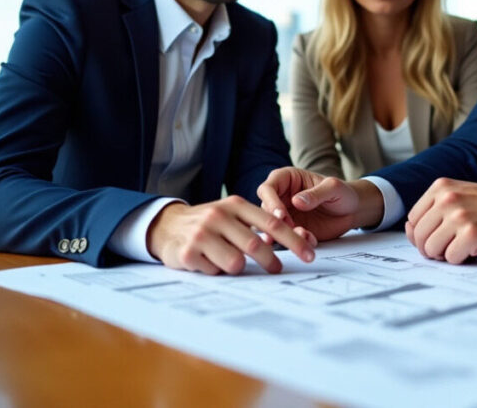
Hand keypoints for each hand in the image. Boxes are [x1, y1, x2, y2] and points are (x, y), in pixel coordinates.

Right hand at [147, 196, 315, 274]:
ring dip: (239, 268)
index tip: (309, 255)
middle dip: (272, 262)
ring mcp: (202, 234)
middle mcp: (219, 216)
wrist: (167, 226)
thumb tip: (294, 241)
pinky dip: (217, 272)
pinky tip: (209, 263)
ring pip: (236, 263)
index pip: (272, 223)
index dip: (294, 240)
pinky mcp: (187, 253)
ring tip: (230, 263)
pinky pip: (215, 272)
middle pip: (256, 245)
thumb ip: (256, 225)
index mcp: (235, 205)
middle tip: (278, 270)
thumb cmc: (209, 224)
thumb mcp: (231, 215)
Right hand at [257, 167, 383, 241]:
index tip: (280, 214)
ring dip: (283, 235)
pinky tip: (310, 240)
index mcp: (286, 179)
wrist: (352, 211)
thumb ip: (316, 194)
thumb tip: (296, 201)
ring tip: (300, 237)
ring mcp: (285, 215)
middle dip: (275, 222)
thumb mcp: (333, 188)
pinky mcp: (292, 231)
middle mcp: (281, 197)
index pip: (268, 188)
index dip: (271, 201)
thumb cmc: (342, 192)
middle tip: (288, 229)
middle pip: (265, 210)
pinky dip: (297, 242)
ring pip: (274, 227)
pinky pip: (288, 240)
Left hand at [405, 179, 476, 263]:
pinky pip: (451, 258)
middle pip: (418, 236)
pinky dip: (462, 260)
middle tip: (452, 247)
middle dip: (432, 248)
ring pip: (431, 249)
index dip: (423, 234)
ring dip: (446, 254)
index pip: (412, 219)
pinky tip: (476, 249)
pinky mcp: (472, 234)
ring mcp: (459, 216)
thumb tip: (410, 232)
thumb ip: (435, 210)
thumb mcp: (462, 196)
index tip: (440, 237)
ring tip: (464, 247)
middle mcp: (447, 198)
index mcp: (441, 187)